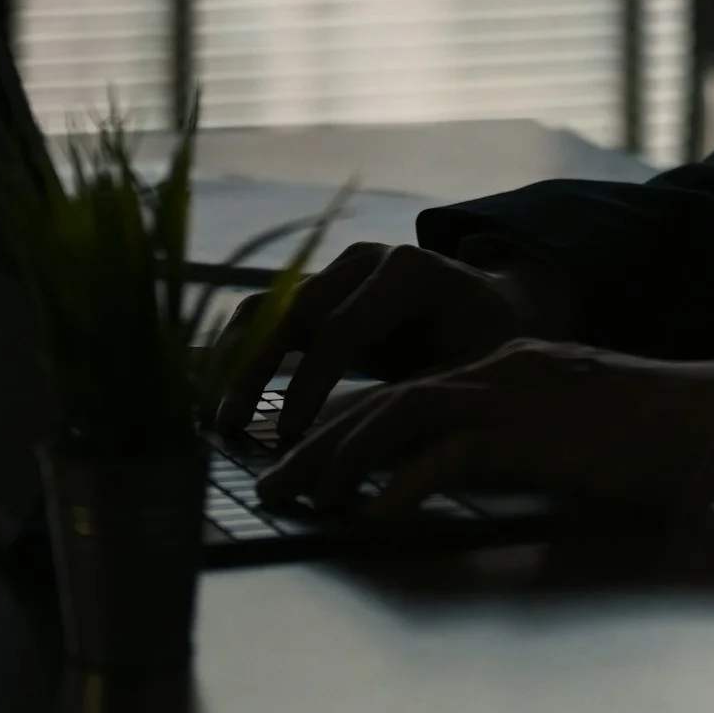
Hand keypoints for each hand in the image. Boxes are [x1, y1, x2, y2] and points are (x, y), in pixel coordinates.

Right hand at [216, 241, 553, 447]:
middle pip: (295, 310)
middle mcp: (367, 260)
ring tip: (216, 419)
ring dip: (237, 360)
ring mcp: (339, 271)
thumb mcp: (475, 372)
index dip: (310, 382)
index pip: (343, 326)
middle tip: (228, 428)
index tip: (286, 435)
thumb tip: (373, 453)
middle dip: (257, 370)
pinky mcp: (322, 292)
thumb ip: (425, 402)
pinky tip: (222, 399)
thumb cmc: (492, 346)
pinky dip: (241, 352)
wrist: (497, 310)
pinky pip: (270, 316)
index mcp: (409, 272)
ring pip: (271, 307)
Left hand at [256, 342, 713, 520]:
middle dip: (318, 439)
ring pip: (398, 413)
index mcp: (508, 364)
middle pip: (384, 397)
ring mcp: (513, 395)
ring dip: (339, 456)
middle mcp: (499, 368)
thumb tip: (458, 478)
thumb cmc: (659, 436)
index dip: (348, 422)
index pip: (406, 387)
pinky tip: (371, 515)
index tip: (303, 457)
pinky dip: (400, 484)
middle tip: (271, 481)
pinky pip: (445, 455)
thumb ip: (517, 444)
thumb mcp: (573, 432)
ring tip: (299, 496)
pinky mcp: (530, 432)